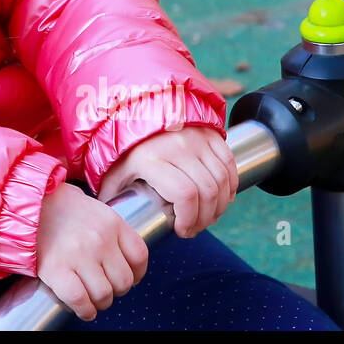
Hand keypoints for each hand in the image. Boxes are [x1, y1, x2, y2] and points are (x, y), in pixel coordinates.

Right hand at [35, 183, 148, 321]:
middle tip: (103, 287)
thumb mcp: (94, 209)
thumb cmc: (59, 205)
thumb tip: (124, 264)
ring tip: (91, 297)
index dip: (137, 273)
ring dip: (99, 302)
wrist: (26, 201)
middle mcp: (99, 239)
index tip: (129, 277)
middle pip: (124, 281)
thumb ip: (111, 232)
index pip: (139, 257)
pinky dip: (84, 310)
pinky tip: (82, 308)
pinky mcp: (56, 268)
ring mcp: (78, 254)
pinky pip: (80, 300)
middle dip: (115, 290)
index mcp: (111, 222)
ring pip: (104, 295)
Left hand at [93, 125, 237, 238]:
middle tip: (195, 228)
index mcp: (151, 158)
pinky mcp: (209, 133)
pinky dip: (230, 186)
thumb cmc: (124, 148)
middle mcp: (177, 146)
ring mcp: (196, 137)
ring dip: (219, 205)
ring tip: (207, 216)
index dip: (189, 219)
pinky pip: (229, 164)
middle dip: (205, 218)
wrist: (137, 112)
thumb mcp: (114, 172)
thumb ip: (116, 198)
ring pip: (221, 180)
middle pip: (206, 191)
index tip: (183, 231)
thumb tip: (118, 224)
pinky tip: (220, 198)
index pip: (184, 194)